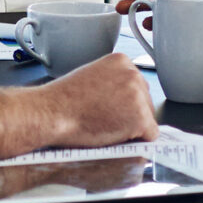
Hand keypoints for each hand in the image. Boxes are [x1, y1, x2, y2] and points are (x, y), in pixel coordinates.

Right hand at [38, 53, 158, 147]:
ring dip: (131, 127)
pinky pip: (150, 135)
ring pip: (147, 118)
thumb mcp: (91, 77)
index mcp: (121, 61)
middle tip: (104, 119)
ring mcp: (139, 96)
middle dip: (129, 114)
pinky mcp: (141, 118)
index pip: (135, 85)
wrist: (52, 112)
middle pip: (145, 100)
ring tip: (104, 126)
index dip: (122, 102)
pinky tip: (114, 136)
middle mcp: (134, 74)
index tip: (108, 108)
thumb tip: (123, 99)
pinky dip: (136, 141)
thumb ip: (111, 83)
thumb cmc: (62, 100)